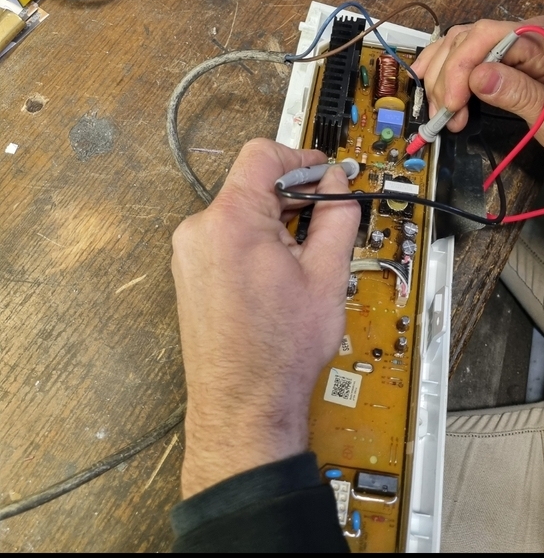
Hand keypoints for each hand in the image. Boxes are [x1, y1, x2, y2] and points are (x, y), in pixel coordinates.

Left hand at [172, 138, 360, 498]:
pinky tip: (279, 273)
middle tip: (326, 217)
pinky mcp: (189, 273)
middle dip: (292, 195)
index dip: (300, 157)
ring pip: (240, 212)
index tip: (324, 174)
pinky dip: (255, 242)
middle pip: (251, 184)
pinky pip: (226, 237)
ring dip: (275, 222)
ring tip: (304, 258)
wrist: (243, 404)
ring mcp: (189, 254)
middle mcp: (200, 231)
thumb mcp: (326, 276)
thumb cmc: (279, 352)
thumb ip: (337, 216)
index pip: (263, 154)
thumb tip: (340, 185)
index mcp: (232, 221)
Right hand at [412, 17, 543, 164]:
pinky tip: (431, 81)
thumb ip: (521, 96)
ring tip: (439, 109)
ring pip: (464, 41)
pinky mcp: (512, 50)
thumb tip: (477, 77)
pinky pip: (472, 49)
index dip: (460, 71)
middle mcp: (532, 30)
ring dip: (443, 73)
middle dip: (447, 76)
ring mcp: (520, 38)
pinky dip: (448, 66)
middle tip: (442, 116)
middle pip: (471, 37)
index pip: (489, 39)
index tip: (451, 108)